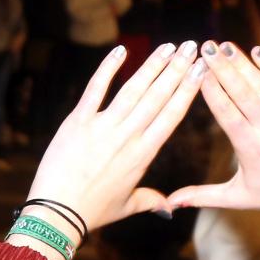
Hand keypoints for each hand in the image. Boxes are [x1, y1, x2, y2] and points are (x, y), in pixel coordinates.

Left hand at [18, 42, 203, 259]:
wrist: (57, 212)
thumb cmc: (93, 211)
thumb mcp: (127, 206)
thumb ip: (151, 200)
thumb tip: (170, 208)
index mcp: (144, 154)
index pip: (172, 115)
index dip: (188, 90)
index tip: (201, 71)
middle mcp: (127, 136)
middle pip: (158, 96)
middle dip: (178, 69)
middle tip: (192, 46)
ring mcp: (102, 126)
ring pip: (133, 89)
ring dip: (153, 65)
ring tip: (169, 47)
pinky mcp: (78, 121)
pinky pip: (95, 88)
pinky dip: (108, 68)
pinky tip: (121, 51)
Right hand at [167, 43, 259, 250]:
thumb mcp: (238, 198)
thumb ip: (202, 196)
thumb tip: (170, 203)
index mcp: (248, 147)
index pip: (226, 113)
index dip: (211, 90)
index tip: (197, 71)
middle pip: (241, 93)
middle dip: (222, 68)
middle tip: (206, 47)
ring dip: (243, 63)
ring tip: (225, 45)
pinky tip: (259, 52)